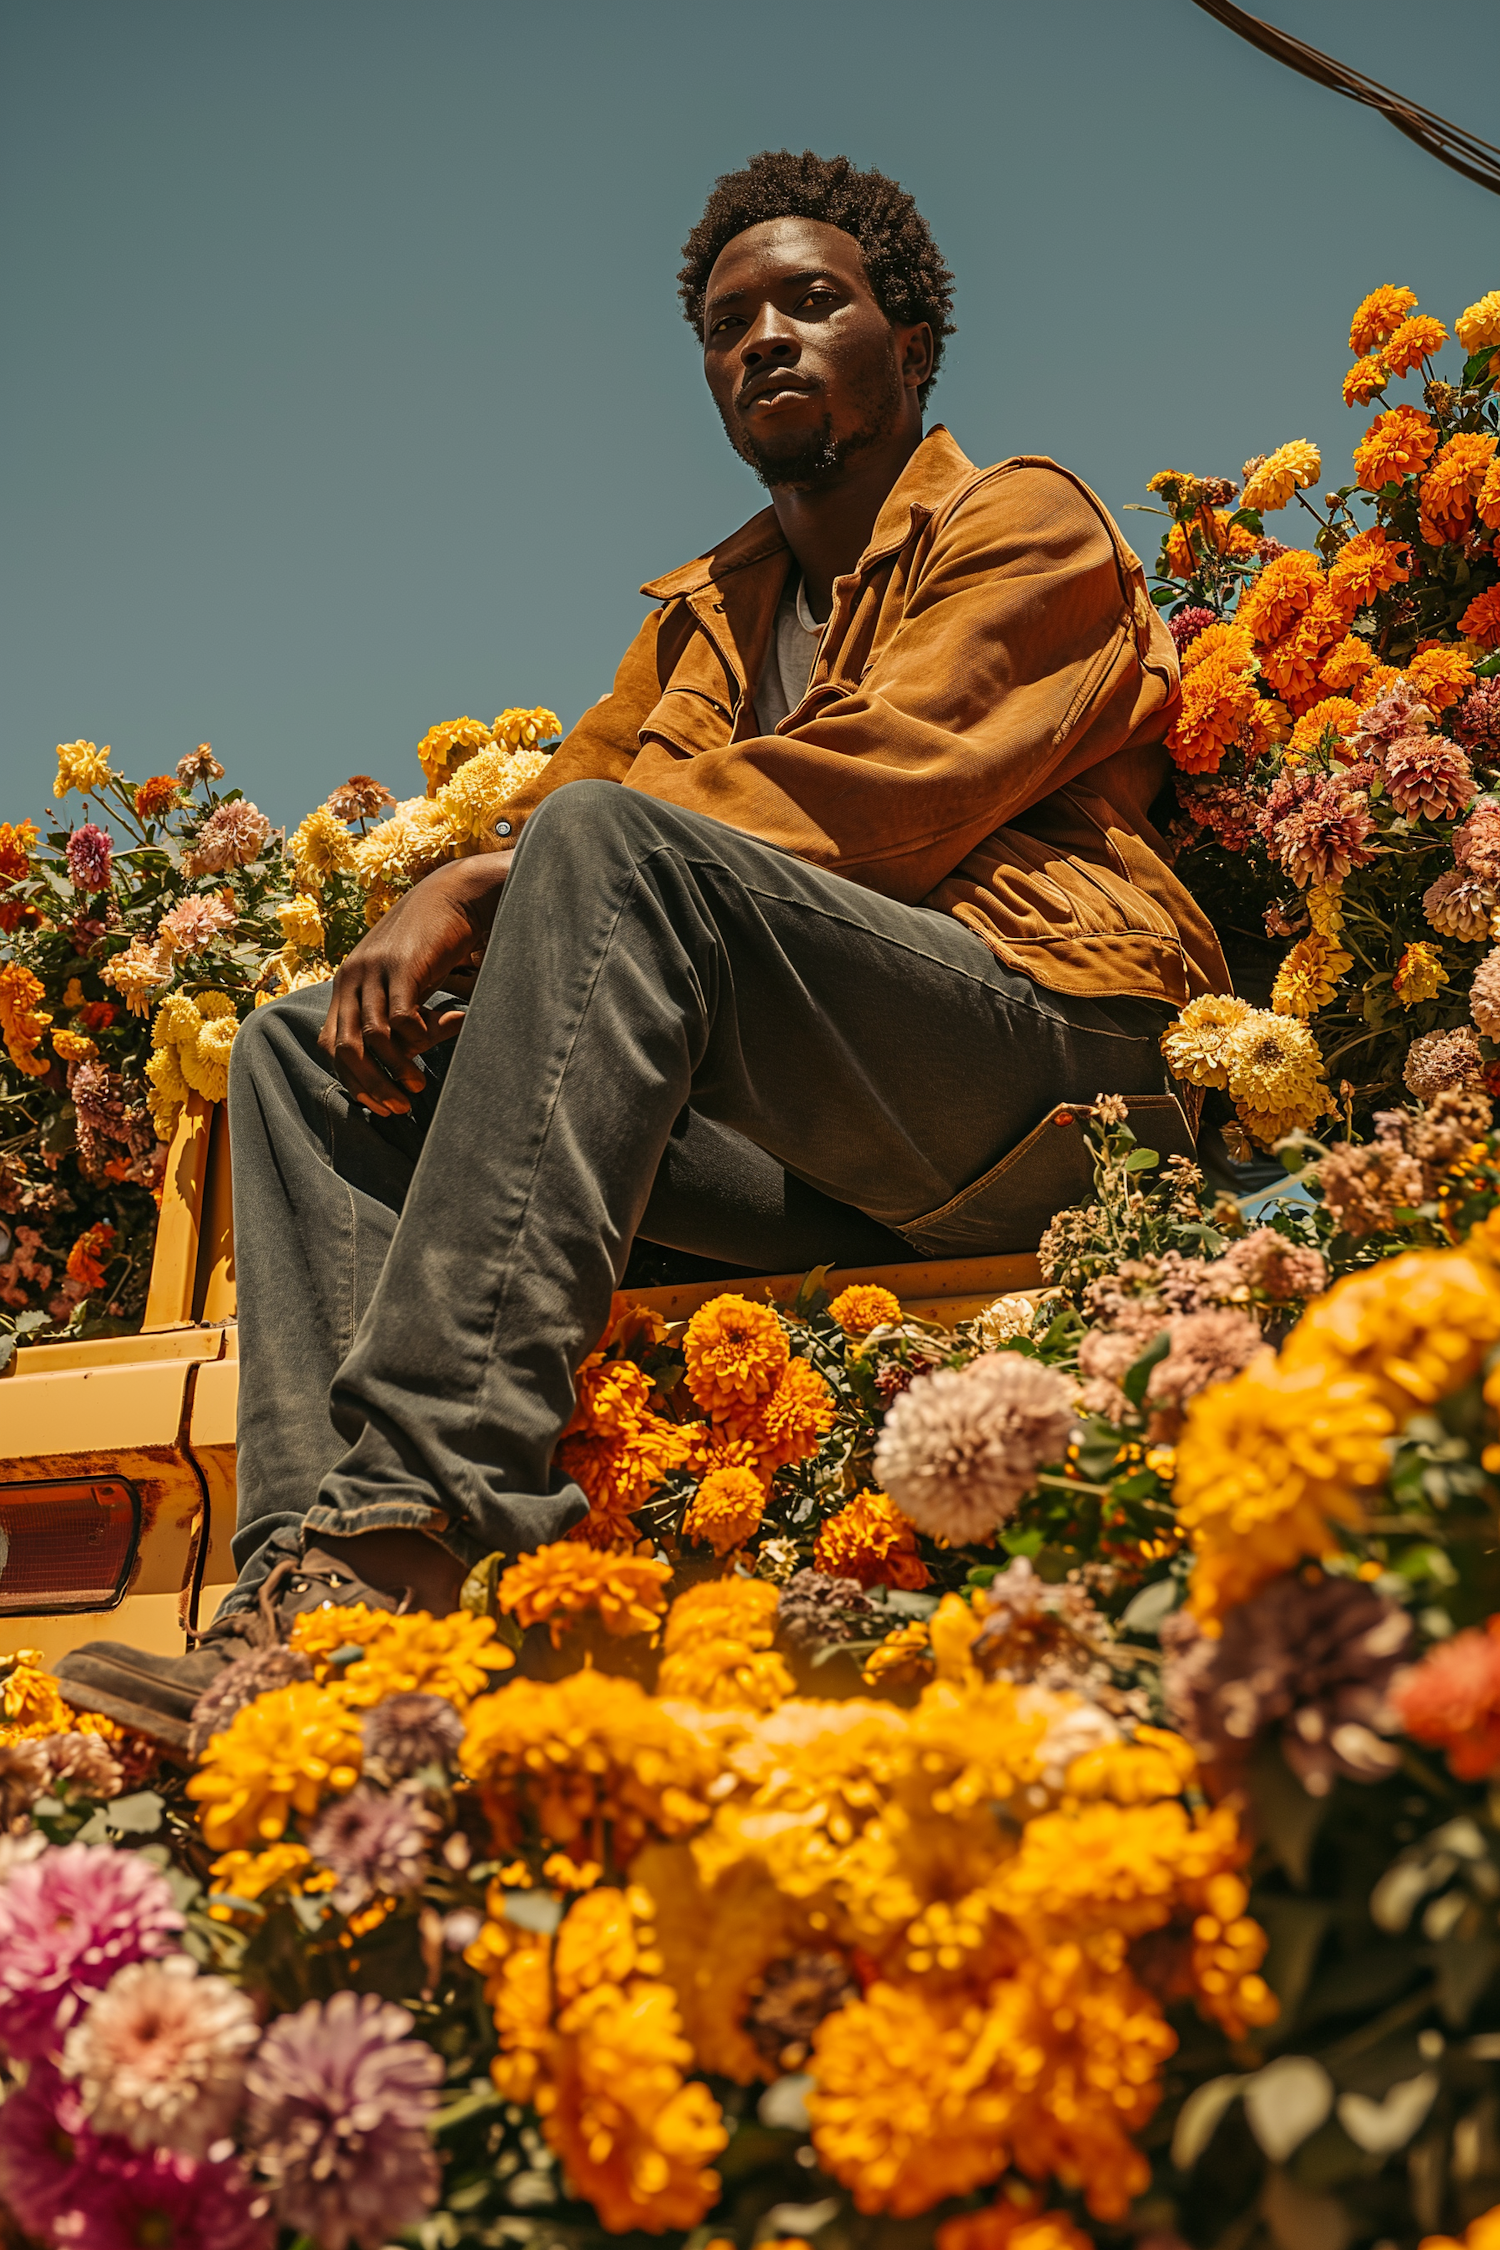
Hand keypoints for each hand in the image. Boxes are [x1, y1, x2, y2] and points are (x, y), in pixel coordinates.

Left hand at [319, 852, 511, 1113]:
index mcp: (346, 984)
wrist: (454, 895)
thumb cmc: (433, 942)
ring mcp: (374, 970)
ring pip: (372, 1037)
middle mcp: (351, 977)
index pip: (331, 1044)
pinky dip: (416, 1039)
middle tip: (396, 1108)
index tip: (380, 1104)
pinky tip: (432, 1047)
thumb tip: (398, 1057)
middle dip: (369, 1085)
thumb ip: (392, 1010)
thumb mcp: (403, 978)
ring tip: (417, 1086)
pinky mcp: (402, 965)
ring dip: (394, 1069)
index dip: (352, 1080)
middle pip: (345, 1047)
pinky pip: (401, 1017)